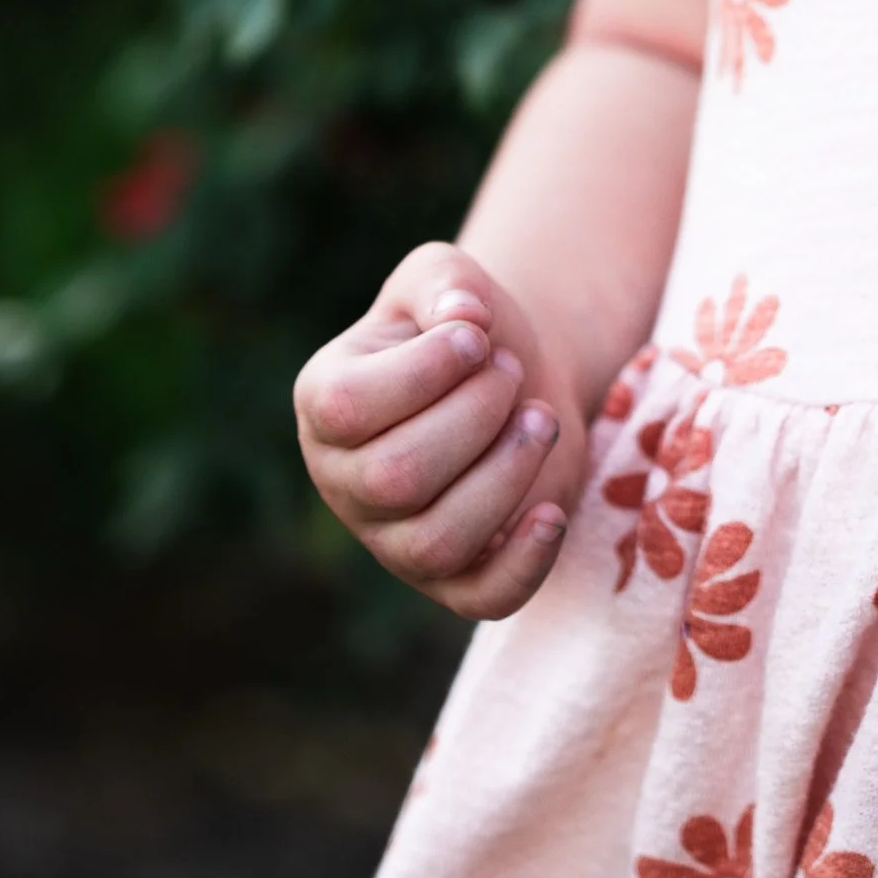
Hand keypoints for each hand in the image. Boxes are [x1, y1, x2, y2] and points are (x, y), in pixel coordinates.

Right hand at [294, 239, 584, 618]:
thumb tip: (463, 320)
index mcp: (325, 403)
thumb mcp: (447, 278)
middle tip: (511, 372)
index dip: (425, 371)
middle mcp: (347, 481)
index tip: (476, 335)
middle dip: (476, 415)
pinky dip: (524, 563)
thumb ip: (446, 284)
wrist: (517, 375)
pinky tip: (552, 510)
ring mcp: (395, 540)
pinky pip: (482, 598)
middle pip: (396, 477)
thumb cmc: (468, 326)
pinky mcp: (456, 579)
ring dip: (507, 473)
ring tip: (540, 417)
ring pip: (438, 541)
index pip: (349, 408)